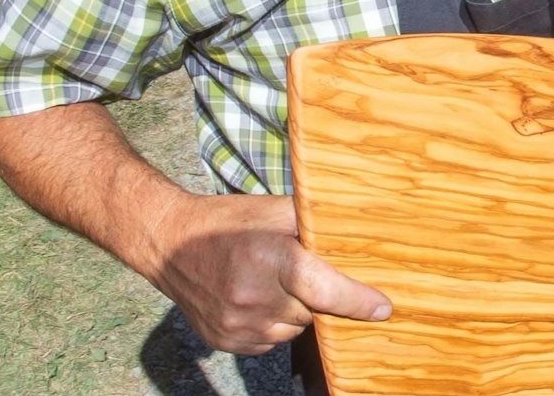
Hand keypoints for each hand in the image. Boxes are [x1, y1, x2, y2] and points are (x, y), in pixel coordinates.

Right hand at [142, 193, 390, 355]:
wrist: (169, 243)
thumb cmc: (228, 221)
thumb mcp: (275, 209)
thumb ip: (315, 223)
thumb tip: (361, 234)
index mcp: (270, 258)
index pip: (324, 288)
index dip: (357, 301)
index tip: (383, 309)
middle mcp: (253, 297)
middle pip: (312, 312)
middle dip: (316, 297)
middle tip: (298, 273)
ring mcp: (236, 324)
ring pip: (292, 330)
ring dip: (293, 312)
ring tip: (272, 283)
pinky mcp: (224, 341)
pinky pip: (269, 343)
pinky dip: (271, 325)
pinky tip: (255, 300)